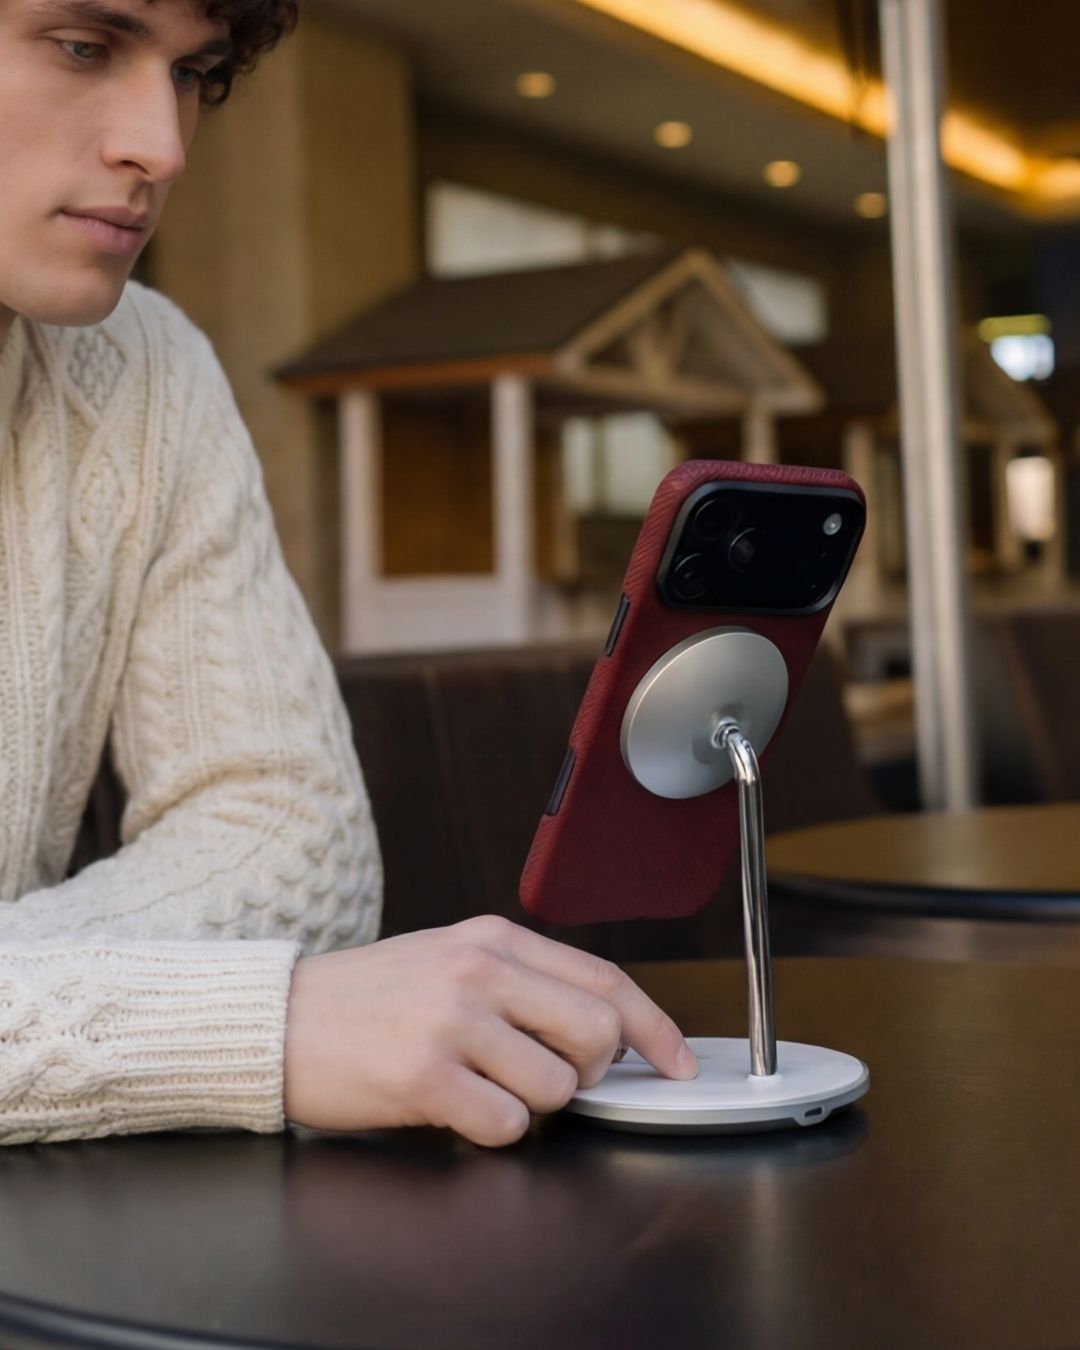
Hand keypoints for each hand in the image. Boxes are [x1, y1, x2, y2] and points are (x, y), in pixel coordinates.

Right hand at [283, 915, 697, 1146]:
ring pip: (556, 1088)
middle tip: (556, 1078)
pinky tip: (453, 1106)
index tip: (678, 1062)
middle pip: (598, 1032)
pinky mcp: (426, 1077)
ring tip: (481, 1084)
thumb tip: (602, 1027)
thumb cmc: (370, 997)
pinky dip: (491, 1130)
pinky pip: (506, 1127)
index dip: (654, 1027)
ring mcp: (454, 1022)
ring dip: (531, 1104)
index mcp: (494, 938)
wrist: (280, 1019)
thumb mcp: (450, 959)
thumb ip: (522, 981)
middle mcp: (481, 971)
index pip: (605, 978)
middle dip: (592, 1070)